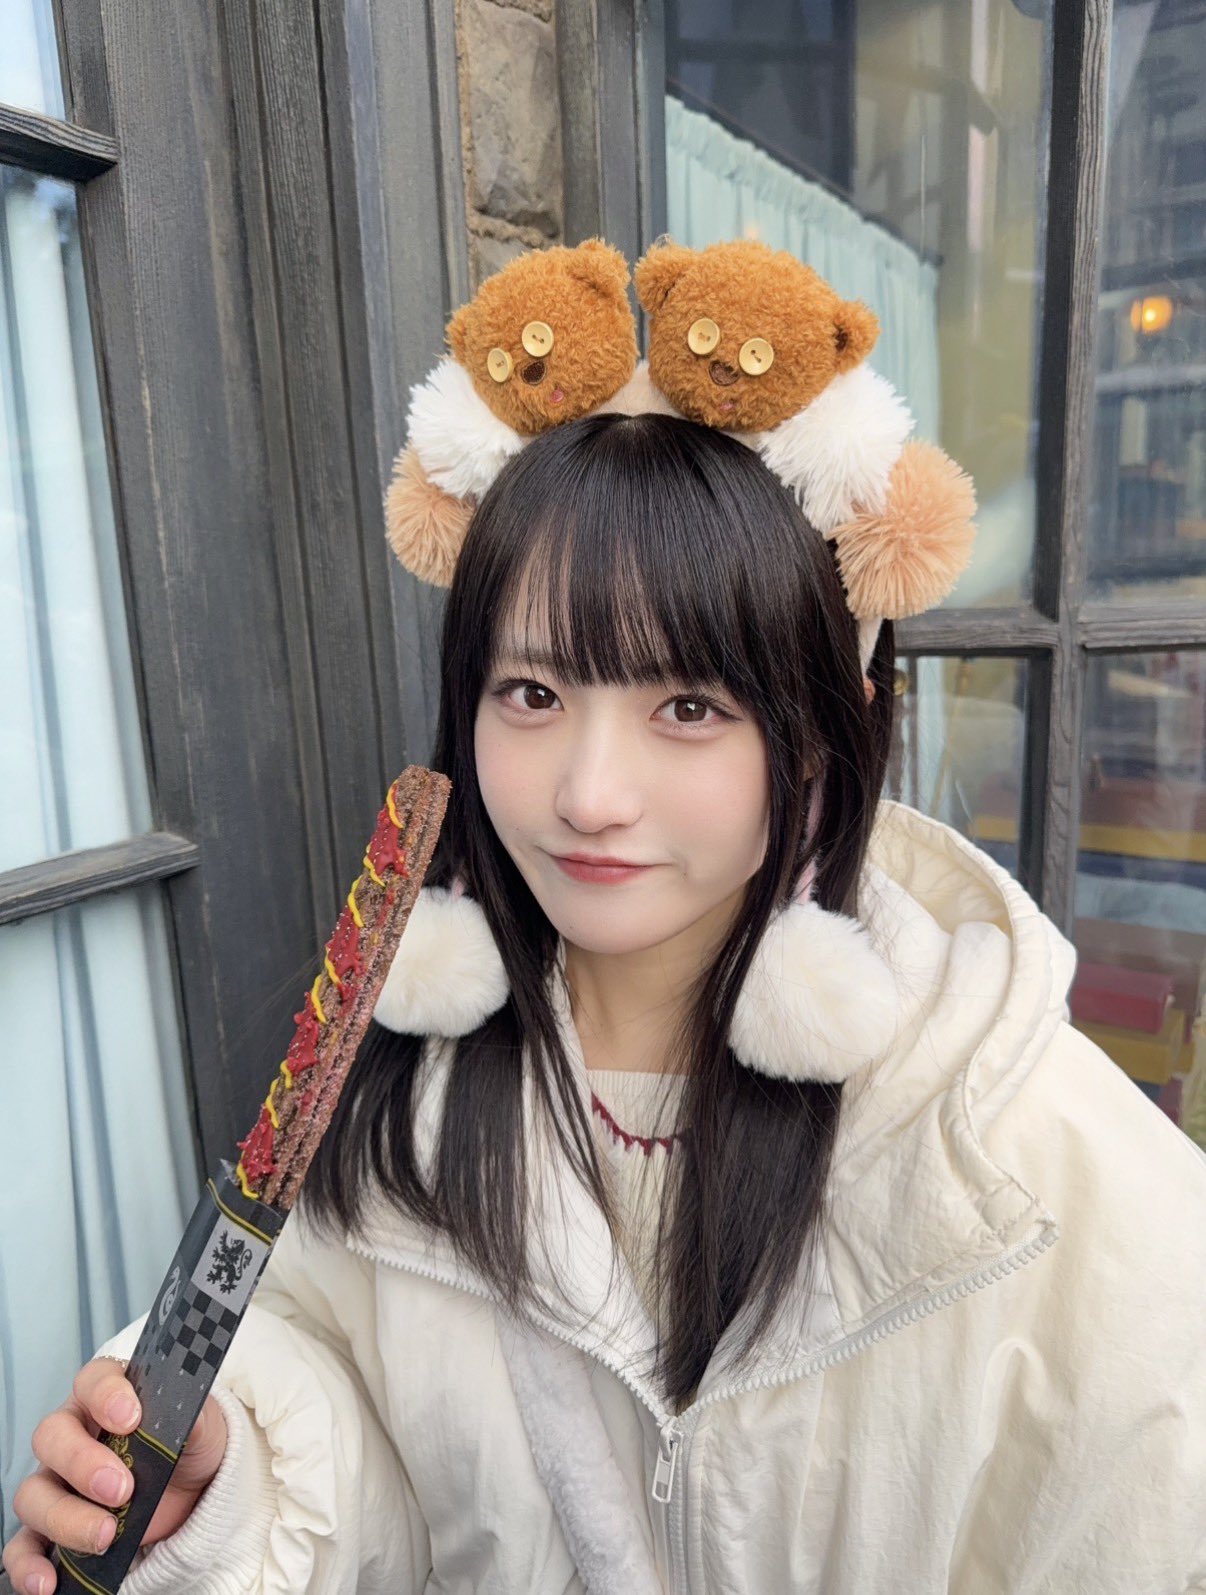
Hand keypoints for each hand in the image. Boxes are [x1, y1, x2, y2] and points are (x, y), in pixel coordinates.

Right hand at [2, 1358, 227, 1594]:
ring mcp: (58, 1482)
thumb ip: (195, 1420)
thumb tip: (191, 1421)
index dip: (106, 1396)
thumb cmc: (189, 1446)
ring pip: (34, 1495)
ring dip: (67, 1518)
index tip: (131, 1419)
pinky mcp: (54, 1529)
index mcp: (108, 1396)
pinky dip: (29, 1565)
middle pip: (52, 1437)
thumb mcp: (203, 1428)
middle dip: (83, 1463)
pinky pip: (23, 1546)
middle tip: (122, 1489)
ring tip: (108, 1536)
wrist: (194, 1493)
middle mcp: (73, 1435)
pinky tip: (48, 1582)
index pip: (93, 1381)